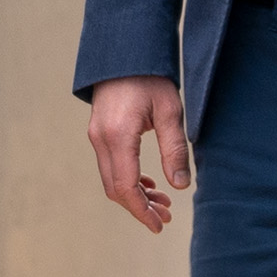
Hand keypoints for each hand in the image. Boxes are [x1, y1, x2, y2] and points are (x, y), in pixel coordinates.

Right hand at [87, 75, 191, 232]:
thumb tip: (180, 186)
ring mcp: (96, 135)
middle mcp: (101, 139)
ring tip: (162, 202)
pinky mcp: (99, 131)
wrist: (126, 50)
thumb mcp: (170, 111)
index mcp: (118, 136)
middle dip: (140, 207)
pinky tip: (148, 182)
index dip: (142, 211)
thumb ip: (174, 150)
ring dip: (135, 194)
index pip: (126, 187)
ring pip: (111, 178)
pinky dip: (127, 179)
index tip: (159, 225)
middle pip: (115, 188)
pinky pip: (109, 164)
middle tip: (165, 217)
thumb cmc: (151, 77)